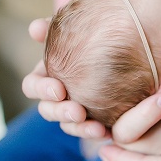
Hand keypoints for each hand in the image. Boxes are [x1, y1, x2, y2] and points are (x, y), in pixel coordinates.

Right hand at [21, 17, 107, 138]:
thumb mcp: (76, 28)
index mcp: (46, 75)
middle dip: (60, 112)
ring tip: (96, 128)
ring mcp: (73, 113)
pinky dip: (96, 132)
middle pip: (47, 110)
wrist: (129, 46)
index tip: (59, 89)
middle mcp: (56, 98)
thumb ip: (56, 27)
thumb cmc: (93, 34)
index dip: (41, 89)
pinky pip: (89, 132)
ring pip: (67, 126)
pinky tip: (108, 131)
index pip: (32, 86)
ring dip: (79, 128)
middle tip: (77, 111)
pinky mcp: (92, 122)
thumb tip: (34, 28)